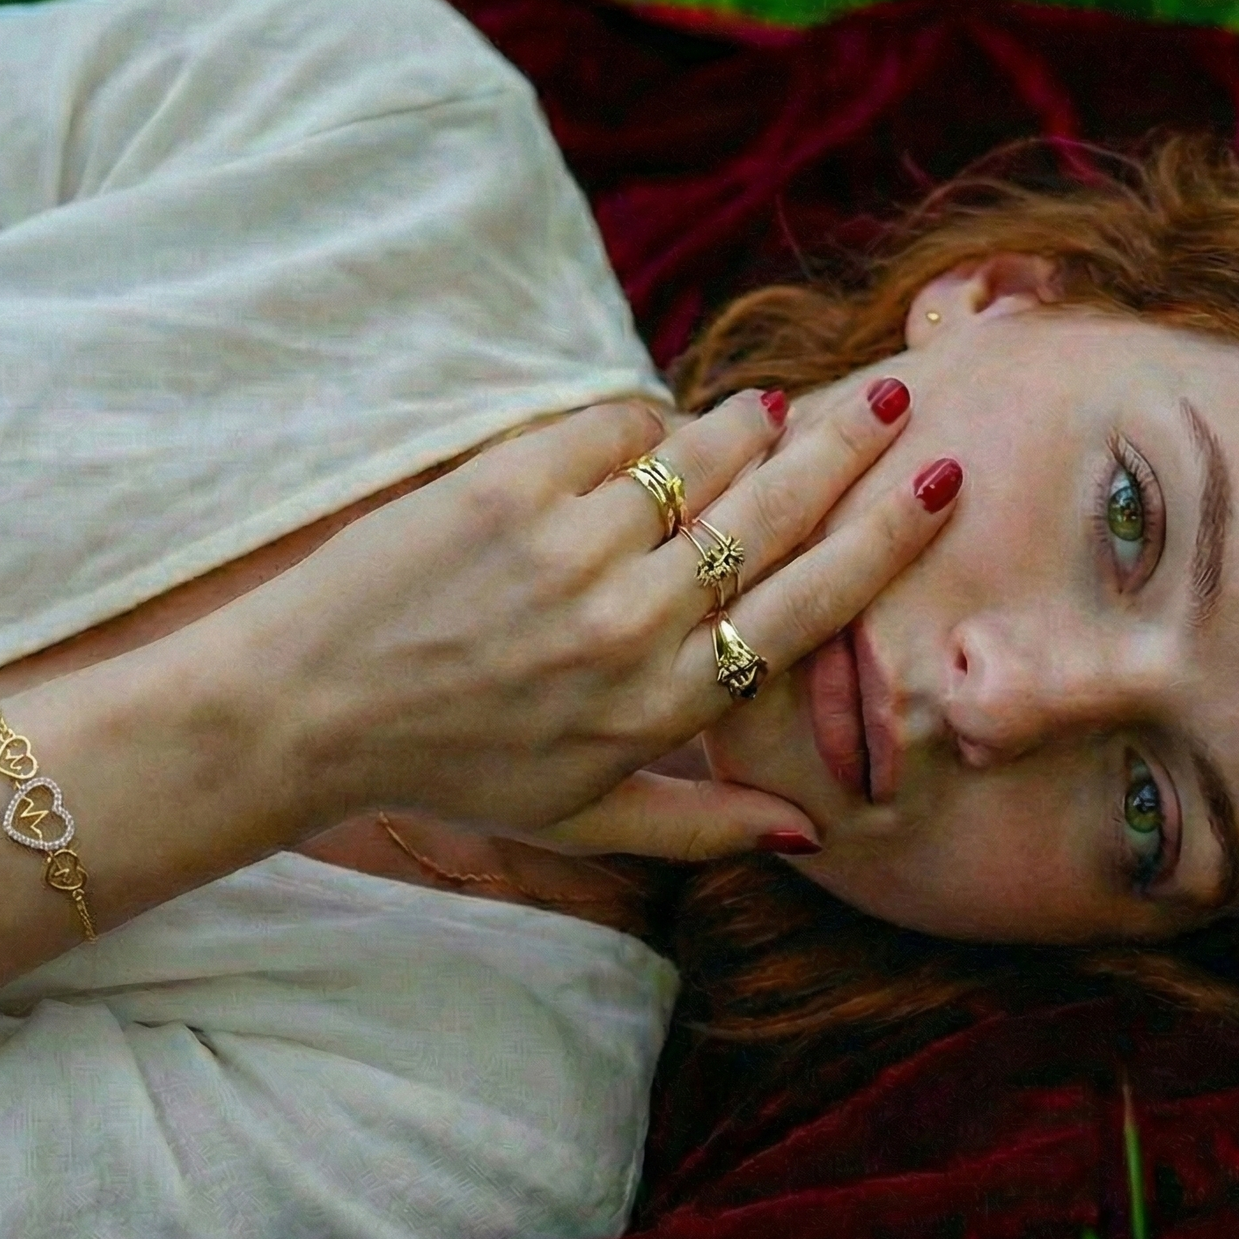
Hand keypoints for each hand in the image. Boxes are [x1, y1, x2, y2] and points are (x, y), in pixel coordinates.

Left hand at [224, 380, 956, 858]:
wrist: (304, 710)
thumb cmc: (455, 768)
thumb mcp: (586, 821)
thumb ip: (705, 823)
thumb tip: (816, 836)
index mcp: (668, 703)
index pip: (810, 602)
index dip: (884, 536)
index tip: (933, 483)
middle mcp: (636, 622)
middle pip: (778, 513)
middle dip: (849, 449)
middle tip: (892, 402)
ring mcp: (573, 547)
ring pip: (706, 456)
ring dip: (756, 424)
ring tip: (784, 406)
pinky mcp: (508, 485)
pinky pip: (615, 425)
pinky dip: (647, 418)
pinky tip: (659, 424)